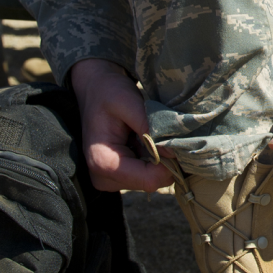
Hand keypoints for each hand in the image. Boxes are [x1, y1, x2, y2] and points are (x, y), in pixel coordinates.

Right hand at [70, 57, 169, 191]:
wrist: (93, 89)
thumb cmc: (108, 92)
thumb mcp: (128, 102)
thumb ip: (149, 127)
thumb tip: (175, 152)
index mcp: (103, 161)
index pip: (149, 180)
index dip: (169, 164)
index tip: (178, 141)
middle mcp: (102, 177)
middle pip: (151, 182)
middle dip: (166, 161)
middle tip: (169, 135)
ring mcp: (109, 180)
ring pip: (151, 180)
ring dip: (160, 160)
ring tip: (154, 136)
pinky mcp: (116, 177)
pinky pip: (145, 175)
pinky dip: (152, 160)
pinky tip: (147, 141)